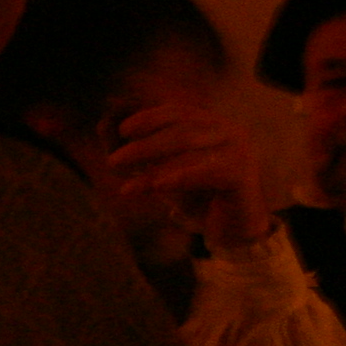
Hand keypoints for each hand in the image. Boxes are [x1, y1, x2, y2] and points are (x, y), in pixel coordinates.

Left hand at [107, 102, 271, 249]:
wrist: (236, 233)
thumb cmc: (201, 201)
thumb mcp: (165, 175)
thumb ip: (140, 156)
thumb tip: (103, 129)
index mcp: (211, 124)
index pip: (177, 112)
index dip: (148, 118)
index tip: (123, 130)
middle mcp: (228, 130)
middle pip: (179, 129)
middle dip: (143, 145)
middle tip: (114, 161)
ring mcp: (238, 149)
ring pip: (188, 147)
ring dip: (152, 163)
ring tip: (126, 183)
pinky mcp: (242, 173)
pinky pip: (205, 171)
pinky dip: (178, 176)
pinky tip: (156, 186)